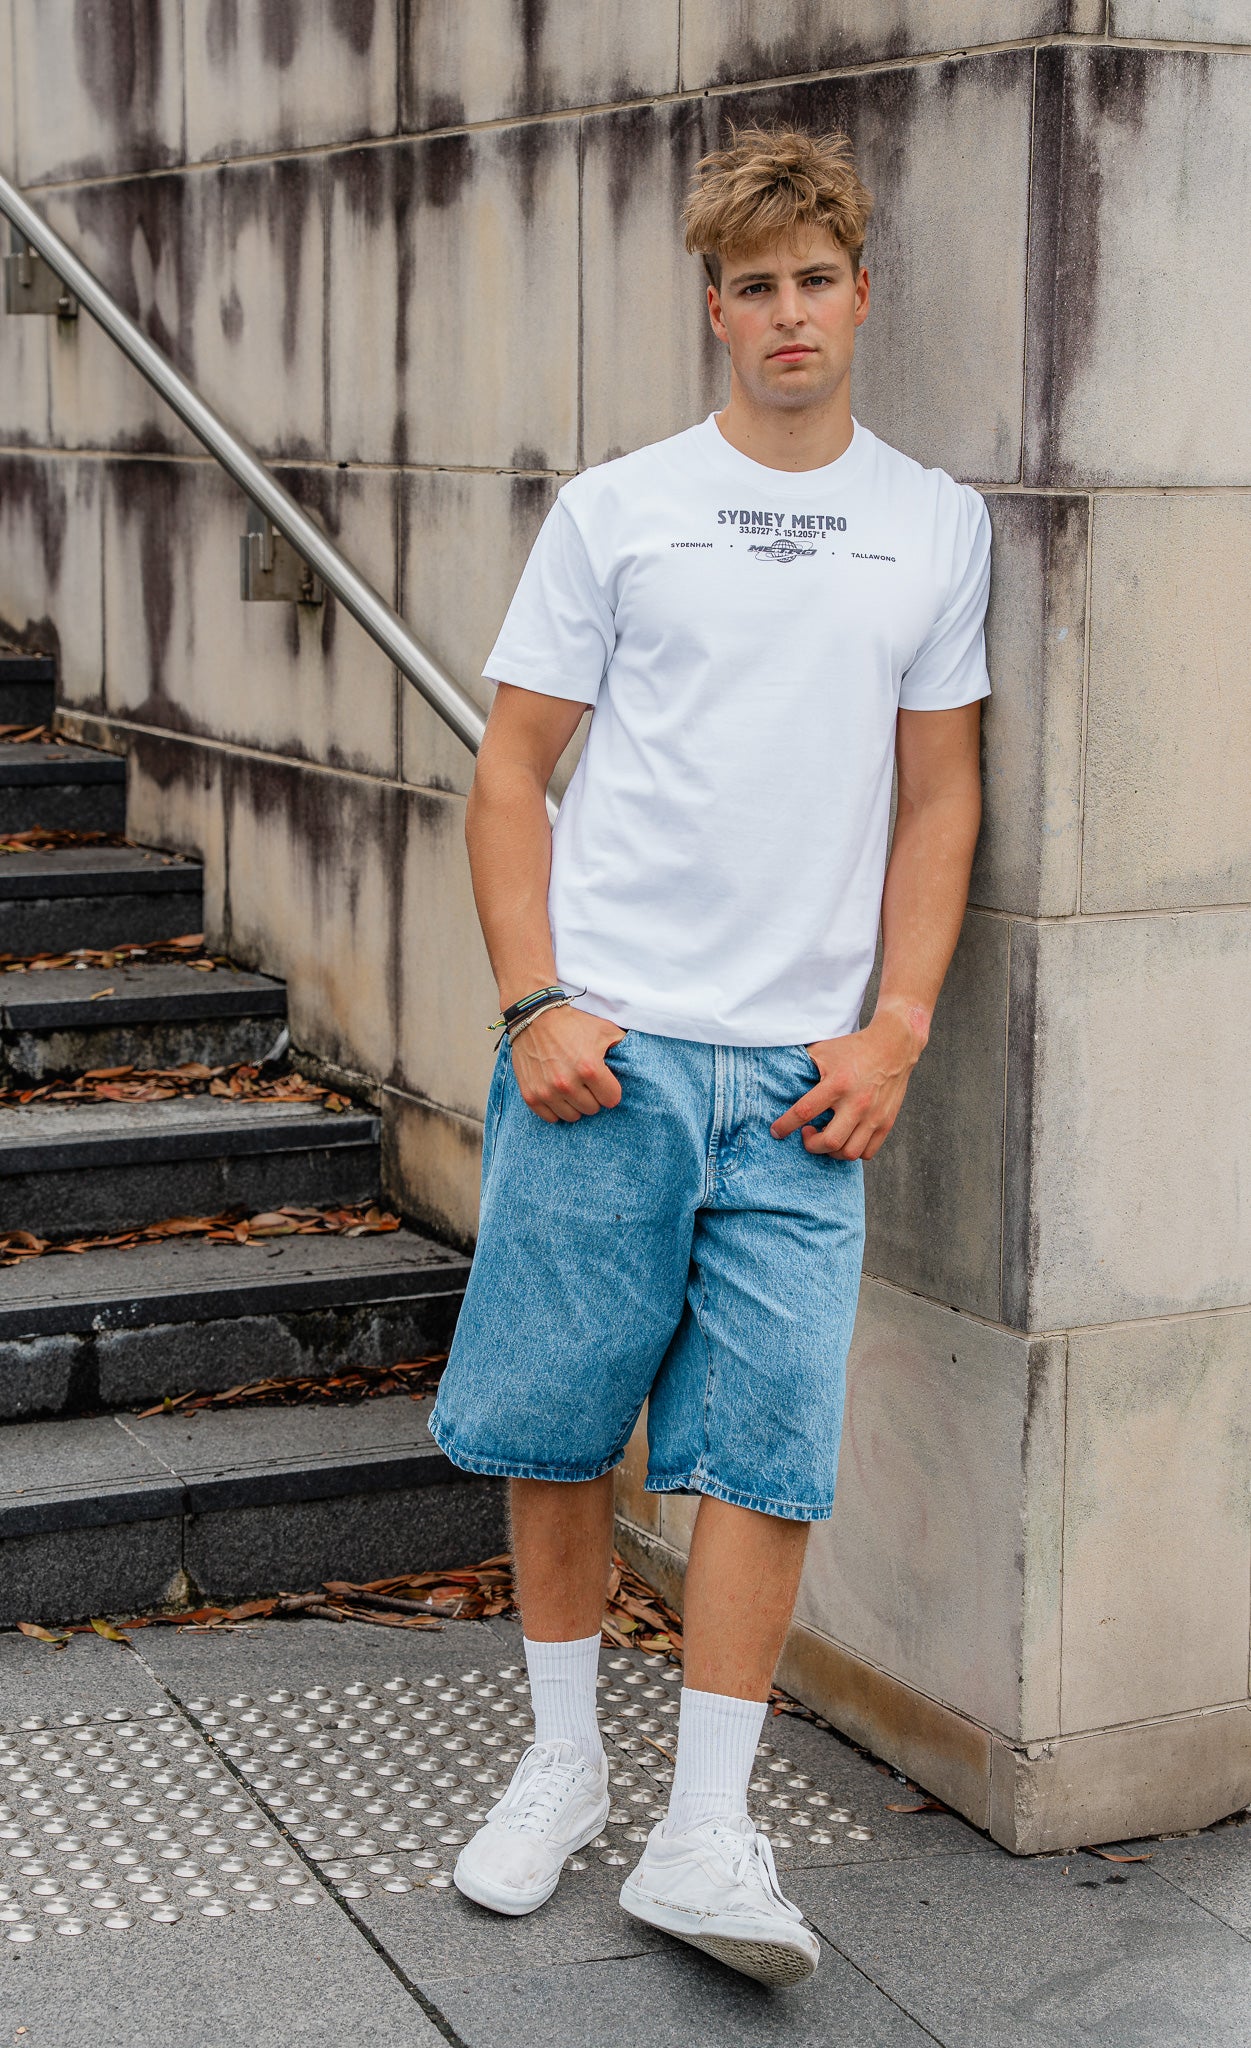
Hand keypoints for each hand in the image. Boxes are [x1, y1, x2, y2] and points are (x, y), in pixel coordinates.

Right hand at [509, 1005, 626, 1122]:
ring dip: (575, 1104)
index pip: (611, 1100)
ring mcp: (547, 1091)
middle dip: (593, 1097)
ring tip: (572, 1087)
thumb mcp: (604, 1030)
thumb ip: (624, 1046)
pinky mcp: (531, 1095)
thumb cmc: (572, 1024)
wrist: (534, 1018)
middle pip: (592, 1109)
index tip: (604, 1082)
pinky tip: (557, 1094)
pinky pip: (551, 1118)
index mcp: (589, 1068)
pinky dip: (556, 1109)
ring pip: (573, 1116)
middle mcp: (567, 1083)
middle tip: (586, 1082)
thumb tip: (639, 1061)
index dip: (610, 1090)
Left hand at [769, 1005, 927, 1159]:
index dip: (785, 1126)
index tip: (776, 1132)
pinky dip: (851, 1151)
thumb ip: (802, 1067)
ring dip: (831, 1151)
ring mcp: (874, 1115)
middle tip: (806, 1133)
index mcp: (837, 1083)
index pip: (805, 1111)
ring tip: (825, 1137)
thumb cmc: (853, 1048)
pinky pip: (867, 1152)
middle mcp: (857, 1102)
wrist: (893, 1046)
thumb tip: (778, 1079)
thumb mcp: (823, 1050)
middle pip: (829, 1141)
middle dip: (811, 1145)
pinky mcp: (886, 1122)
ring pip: (848, 1152)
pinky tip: (844, 1138)